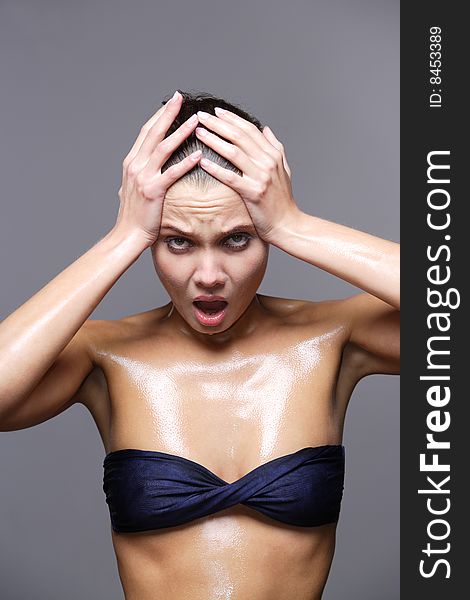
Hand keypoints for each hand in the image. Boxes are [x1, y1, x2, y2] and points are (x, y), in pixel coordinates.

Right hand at [113, 91, 201, 247]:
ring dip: (180, 132)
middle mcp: (135, 165)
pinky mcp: (153, 191)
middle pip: (153, 133)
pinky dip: (185, 162)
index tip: (172, 103)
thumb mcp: (134, 188)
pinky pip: (171, 173)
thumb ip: (141, 173)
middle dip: (168, 114)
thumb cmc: (135, 214)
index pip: (146, 132)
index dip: (159, 116)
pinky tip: (197, 154)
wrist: (128, 234)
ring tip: (196, 121)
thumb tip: (148, 164)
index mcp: (131, 162)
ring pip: (163, 149)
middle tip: (181, 98)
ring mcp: (143, 177)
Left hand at [194, 107, 300, 242]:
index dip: (232, 118)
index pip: (250, 129)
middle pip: (239, 136)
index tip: (217, 111)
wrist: (287, 224)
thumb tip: (265, 128)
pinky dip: (216, 168)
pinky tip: (202, 161)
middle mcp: (268, 162)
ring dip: (214, 140)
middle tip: (201, 115)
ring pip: (233, 152)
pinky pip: (231, 177)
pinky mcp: (253, 192)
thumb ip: (275, 147)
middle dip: (218, 124)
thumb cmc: (282, 199)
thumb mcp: (284, 169)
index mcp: (273, 154)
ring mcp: (261, 177)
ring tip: (198, 132)